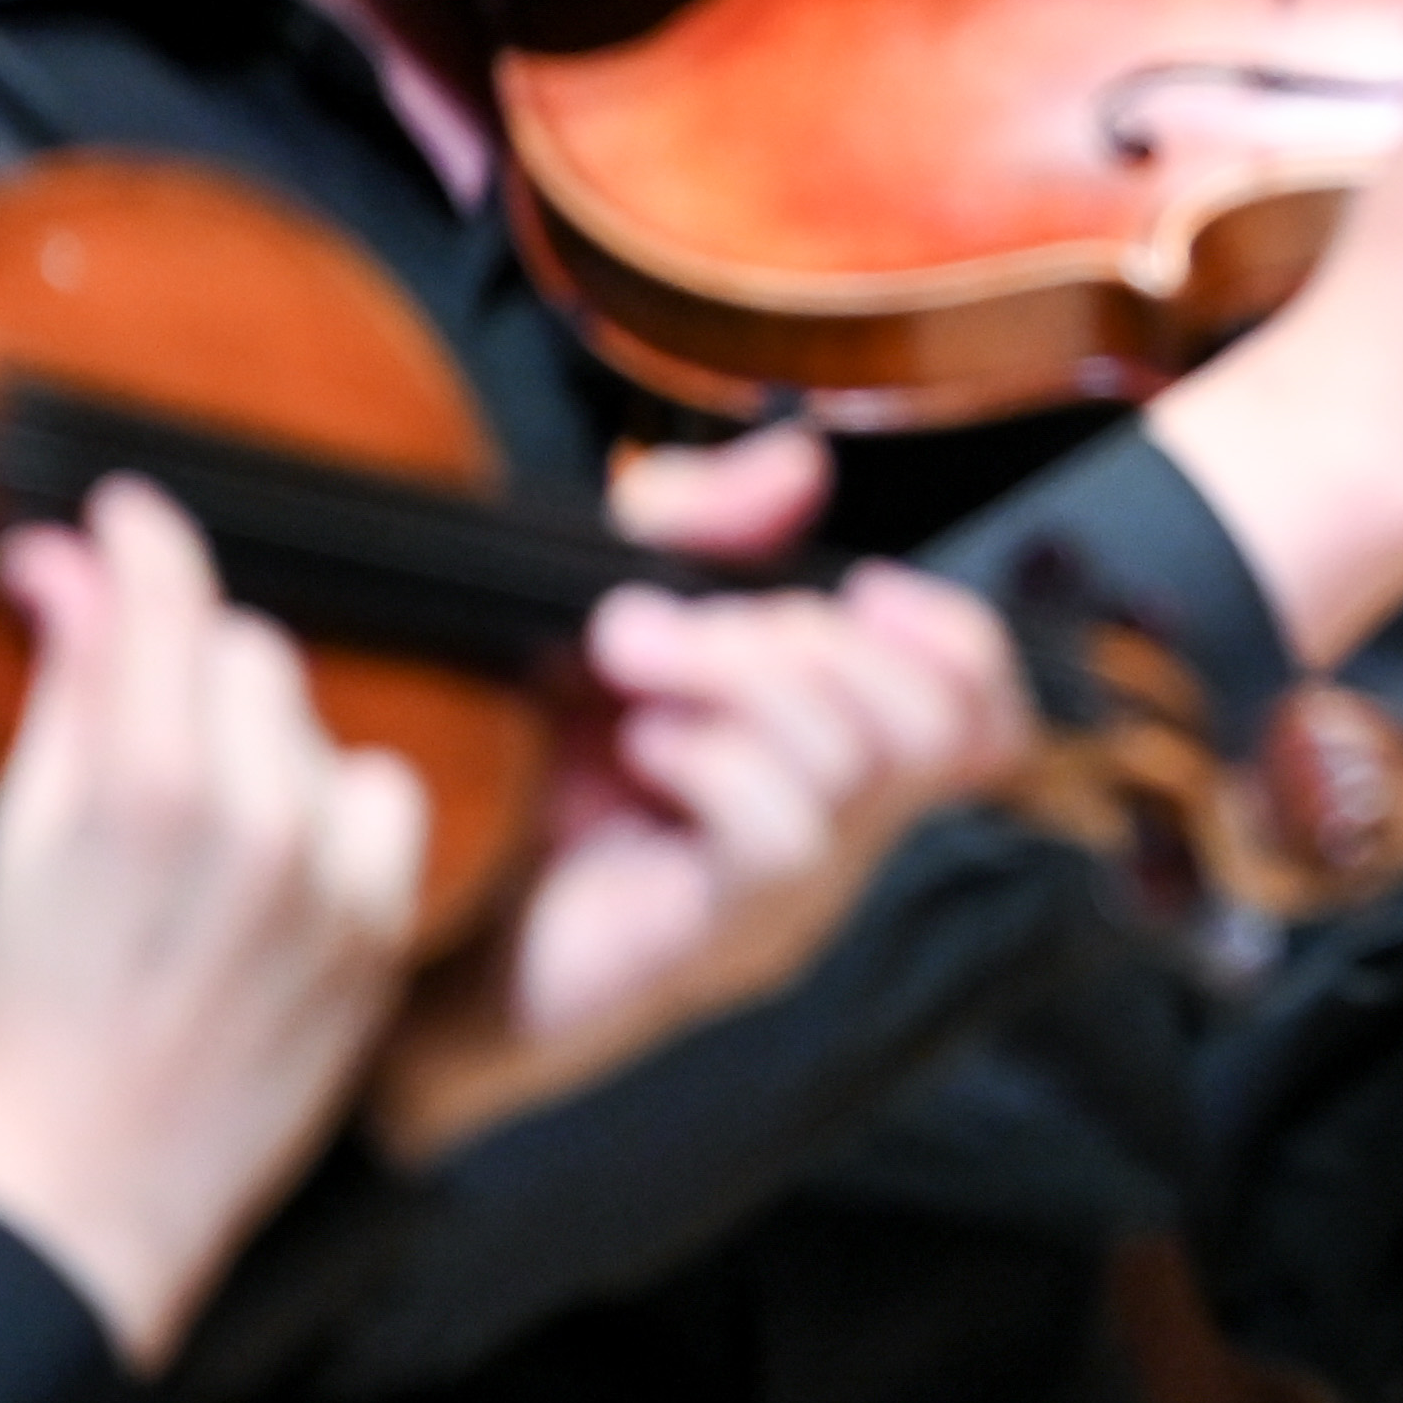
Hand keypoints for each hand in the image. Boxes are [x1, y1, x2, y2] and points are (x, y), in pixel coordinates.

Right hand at [0, 478, 431, 1370]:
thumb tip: (69, 566)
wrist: (73, 1197)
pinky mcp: (385, 935)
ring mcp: (338, 883)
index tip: (131, 518)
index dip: (149, 542)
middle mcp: (261, 824)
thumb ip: (66, 693)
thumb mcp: (18, 844)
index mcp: (148, 792)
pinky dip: (332, 819)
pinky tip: (269, 879)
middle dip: (190, 675)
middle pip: (252, 655)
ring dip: (267, 751)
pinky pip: (380, 807)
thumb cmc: (16, 1026)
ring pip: (321, 731)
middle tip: (134, 740)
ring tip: (197, 839)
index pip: (175, 601)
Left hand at [363, 442, 1030, 1159]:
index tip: (862, 584)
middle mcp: (836, 833)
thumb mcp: (612, 613)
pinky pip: (782, 833)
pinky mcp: (723, 940)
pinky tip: (634, 748)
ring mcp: (788, 897)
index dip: (957, 640)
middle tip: (669, 620)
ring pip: (855, 765)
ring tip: (626, 658)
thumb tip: (797, 463)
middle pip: (933, 723)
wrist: (417, 906)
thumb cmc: (519, 764)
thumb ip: (703, 530)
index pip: (984, 717)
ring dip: (738, 675)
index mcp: (829, 756)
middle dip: (807, 635)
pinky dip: (710, 757)